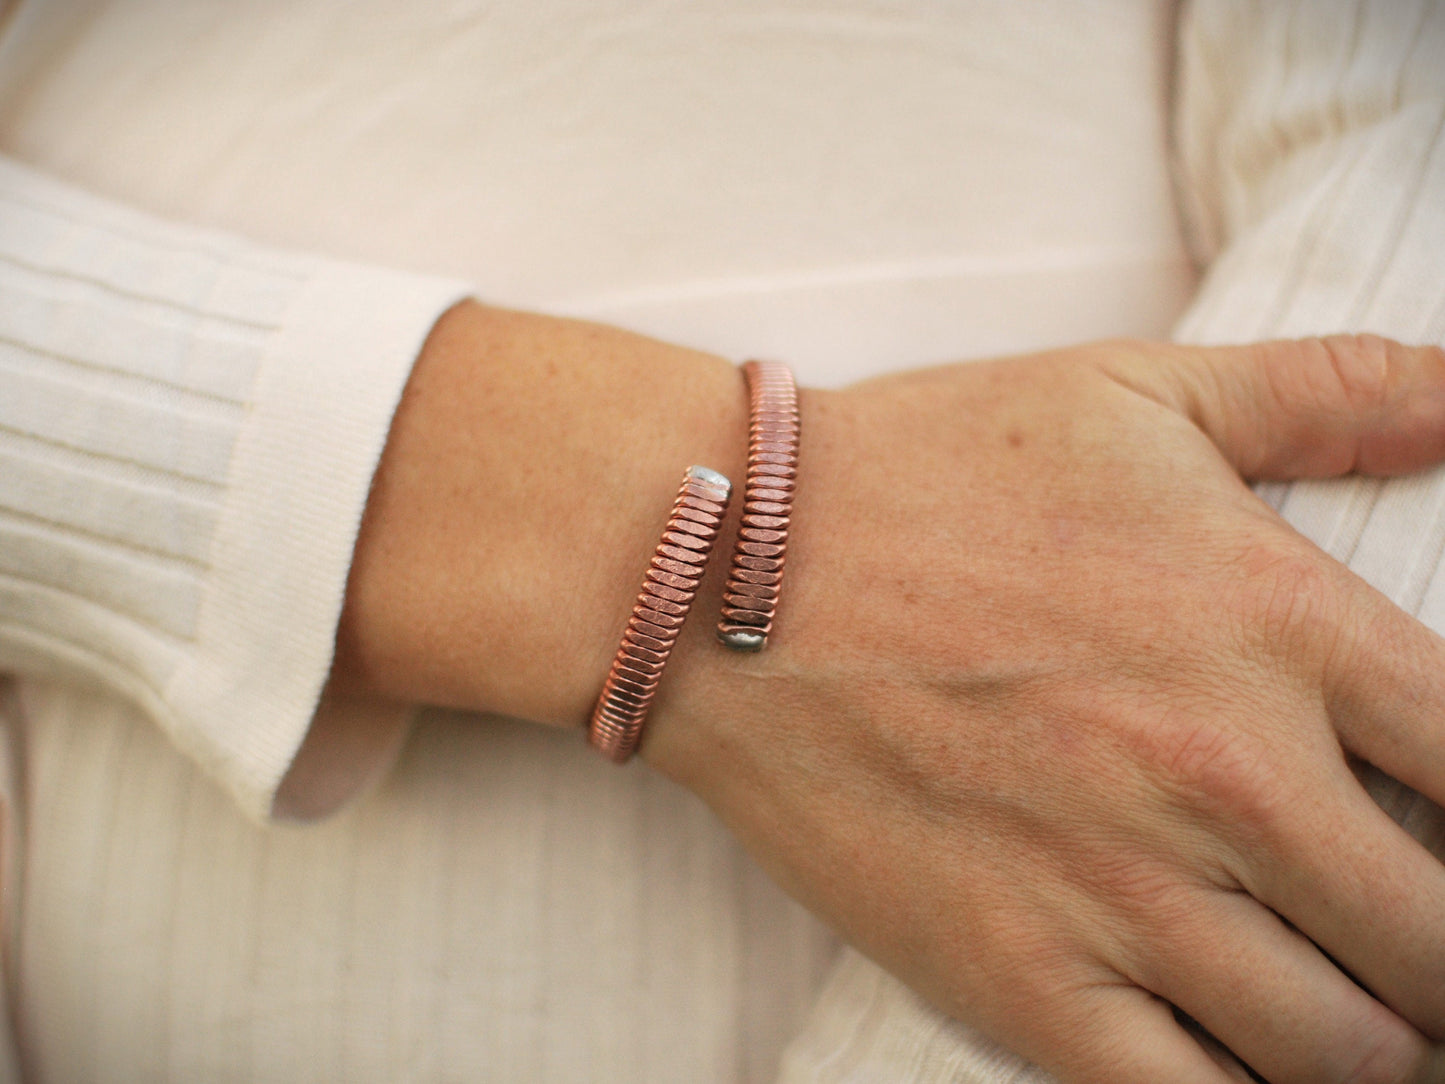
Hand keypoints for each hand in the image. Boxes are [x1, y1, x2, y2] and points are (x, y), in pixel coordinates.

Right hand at [642, 336, 1444, 1082]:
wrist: (727, 574)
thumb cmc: (923, 476)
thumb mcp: (1132, 394)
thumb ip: (1324, 392)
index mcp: (1277, 625)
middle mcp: (1226, 775)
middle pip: (1443, 948)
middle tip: (1401, 943)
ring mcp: (1121, 896)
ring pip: (1346, 1057)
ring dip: (1372, 1046)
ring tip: (1342, 1009)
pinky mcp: (1018, 983)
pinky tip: (1239, 1053)